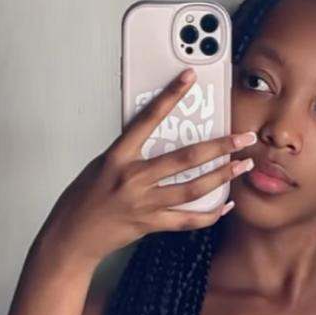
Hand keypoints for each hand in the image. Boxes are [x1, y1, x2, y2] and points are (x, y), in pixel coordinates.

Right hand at [42, 67, 255, 264]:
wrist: (71, 237)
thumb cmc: (82, 200)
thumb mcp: (100, 165)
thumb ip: (128, 153)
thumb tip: (157, 138)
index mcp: (117, 157)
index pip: (147, 119)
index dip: (170, 96)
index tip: (189, 77)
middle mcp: (133, 179)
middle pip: (185, 158)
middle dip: (220, 146)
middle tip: (244, 137)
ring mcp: (143, 204)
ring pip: (192, 189)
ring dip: (222, 176)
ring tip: (243, 165)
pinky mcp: (150, 224)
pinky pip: (186, 221)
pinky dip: (208, 214)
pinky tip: (225, 206)